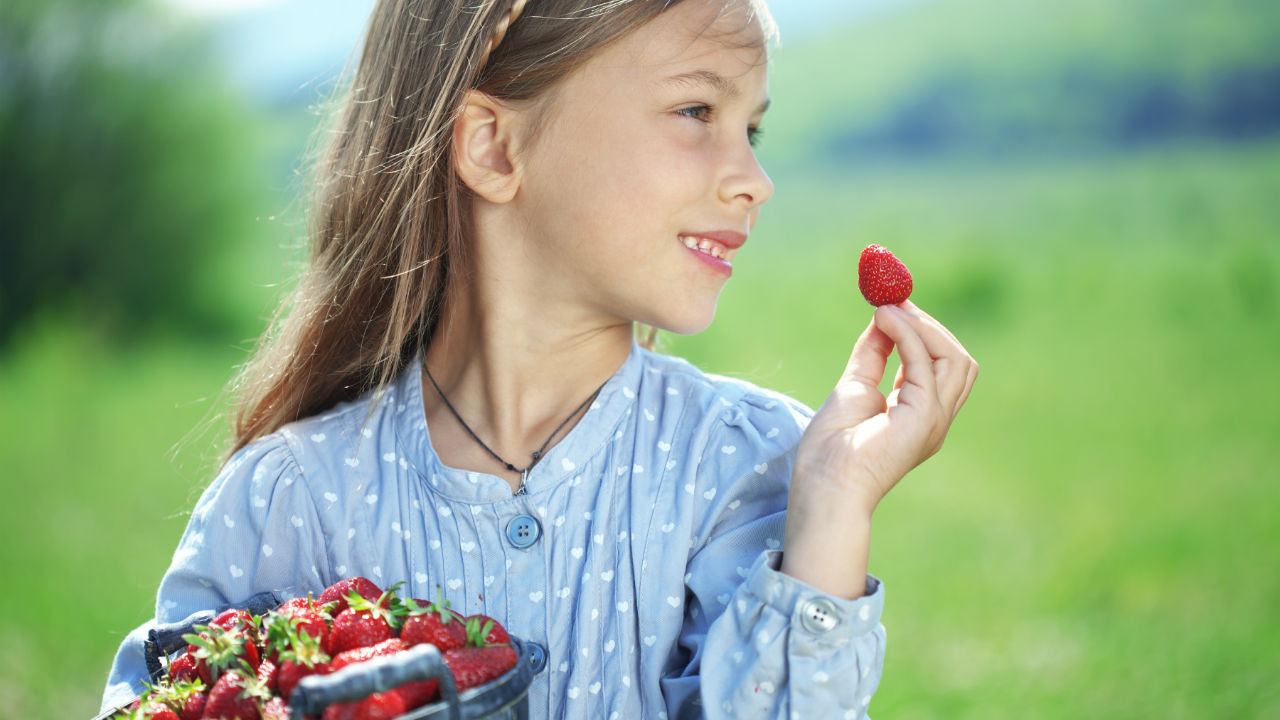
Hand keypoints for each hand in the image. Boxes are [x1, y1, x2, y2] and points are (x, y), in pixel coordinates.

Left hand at [793, 301, 978, 514]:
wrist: (823, 486)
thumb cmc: (831, 449)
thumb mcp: (854, 386)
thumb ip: (872, 354)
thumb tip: (883, 316)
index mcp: (921, 415)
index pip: (941, 364)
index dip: (922, 331)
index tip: (894, 303)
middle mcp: (936, 418)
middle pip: (957, 359)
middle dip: (928, 325)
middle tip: (893, 301)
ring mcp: (934, 420)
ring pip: (954, 359)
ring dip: (922, 327)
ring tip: (887, 311)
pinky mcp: (924, 419)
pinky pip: (927, 364)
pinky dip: (908, 335)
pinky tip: (885, 320)